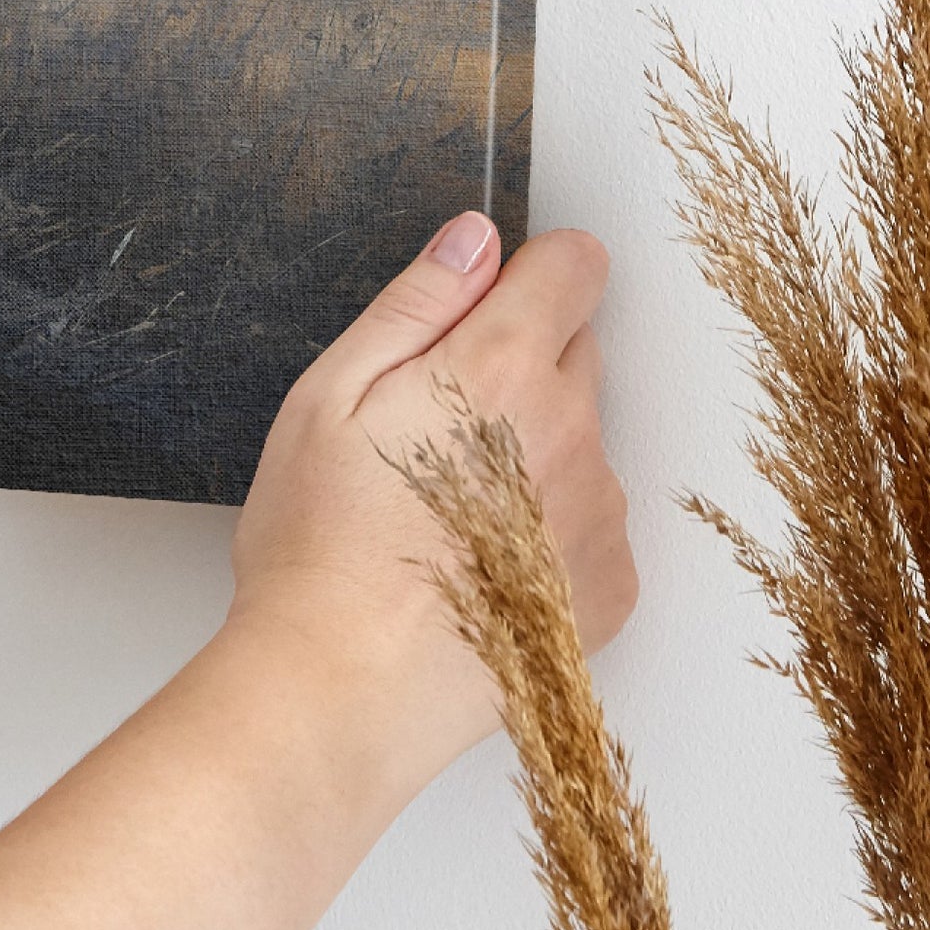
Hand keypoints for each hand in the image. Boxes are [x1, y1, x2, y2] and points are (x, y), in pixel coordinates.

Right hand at [228, 215, 636, 797]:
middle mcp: (573, 432)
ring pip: (580, 439)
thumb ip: (416, 303)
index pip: (575, 265)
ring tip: (444, 510)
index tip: (483, 307)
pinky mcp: (609, 588)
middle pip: (576, 350)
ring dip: (533, 450)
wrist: (341, 690)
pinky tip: (477, 563)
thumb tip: (475, 239)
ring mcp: (599, 514)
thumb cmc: (319, 546)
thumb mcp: (329, 394)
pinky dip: (548, 529)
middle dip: (517, 364)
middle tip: (431, 426)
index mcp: (502, 368)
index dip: (526, 272)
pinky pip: (590, 522)